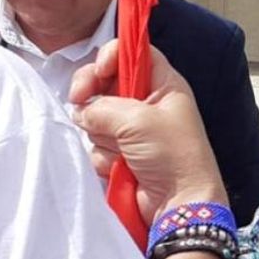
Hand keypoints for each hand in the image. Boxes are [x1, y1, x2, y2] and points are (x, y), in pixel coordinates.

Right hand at [70, 40, 225, 220]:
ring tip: (122, 150)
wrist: (179, 205)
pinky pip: (97, 144)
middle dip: (92, 94)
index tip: (98, 71)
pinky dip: (104, 156)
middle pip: (106, 82)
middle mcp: (147, 103)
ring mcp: (132, 130)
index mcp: (163, 84)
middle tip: (79, 100)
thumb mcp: (139, 120)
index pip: (132, 53)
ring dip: (102, 134)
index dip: (111, 56)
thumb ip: (103, 107)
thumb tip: (81, 111)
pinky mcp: (121, 154)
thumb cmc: (172, 155)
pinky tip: (120, 166)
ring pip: (96, 117)